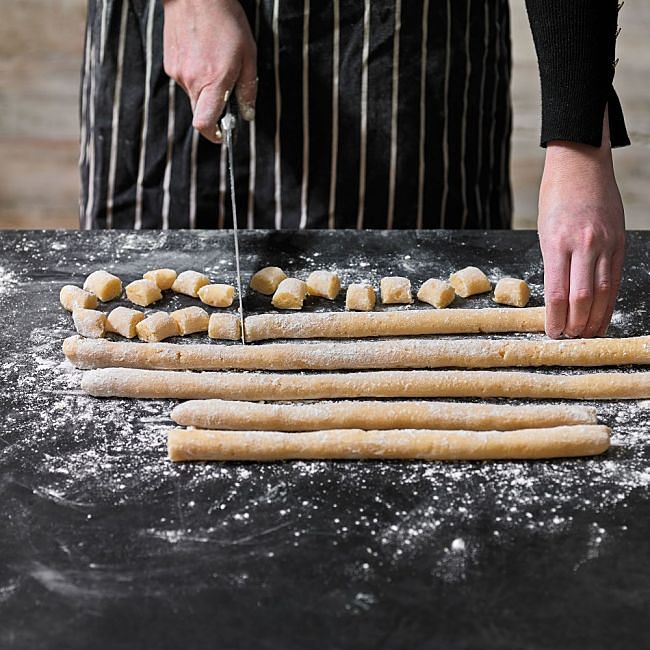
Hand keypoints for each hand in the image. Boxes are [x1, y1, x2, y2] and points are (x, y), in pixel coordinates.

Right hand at [163, 0, 256, 142]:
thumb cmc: (224, 20)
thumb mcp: (248, 56)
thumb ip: (248, 89)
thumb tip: (247, 114)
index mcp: (212, 82)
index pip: (204, 123)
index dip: (213, 135)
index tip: (222, 135)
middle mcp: (191, 81)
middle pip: (200, 113)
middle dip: (214, 110)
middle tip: (227, 92)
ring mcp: (177, 73)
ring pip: (194, 96)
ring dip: (206, 89)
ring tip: (215, 63)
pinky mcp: (169, 64)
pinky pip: (186, 81)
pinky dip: (196, 76)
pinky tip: (203, 56)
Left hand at [538, 113, 624, 338]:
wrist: (581, 163)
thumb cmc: (555, 196)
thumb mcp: (544, 231)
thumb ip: (553, 261)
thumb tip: (557, 296)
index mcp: (558, 243)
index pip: (557, 293)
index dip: (556, 319)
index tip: (552, 334)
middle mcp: (584, 245)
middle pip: (582, 298)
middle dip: (576, 325)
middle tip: (569, 340)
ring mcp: (605, 244)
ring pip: (603, 292)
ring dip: (595, 319)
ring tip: (586, 336)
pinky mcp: (619, 242)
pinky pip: (615, 278)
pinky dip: (608, 301)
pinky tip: (603, 315)